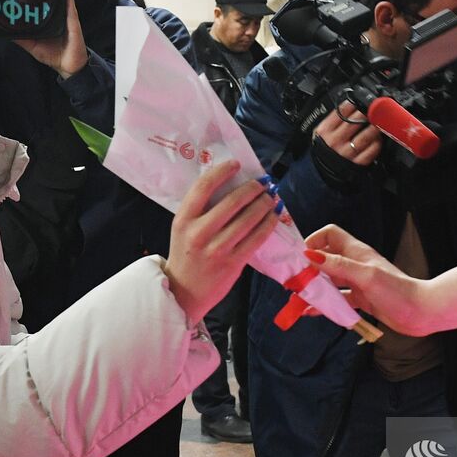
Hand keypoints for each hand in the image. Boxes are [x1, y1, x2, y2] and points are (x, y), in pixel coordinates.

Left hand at [14, 0, 88, 79]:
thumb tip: (6, 34)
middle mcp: (56, 18)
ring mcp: (65, 17)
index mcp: (47, 23)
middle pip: (50, 1)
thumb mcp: (32, 47)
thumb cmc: (54, 56)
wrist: (69, 66)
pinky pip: (70, 4)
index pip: (39, 8)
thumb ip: (21, 40)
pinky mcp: (72, 20)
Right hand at [165, 161, 278, 322]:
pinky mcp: (233, 263)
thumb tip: (231, 184)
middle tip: (263, 183)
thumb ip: (201, 209)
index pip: (203, 187)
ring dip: (264, 204)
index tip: (236, 164)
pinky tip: (273, 216)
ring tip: (271, 197)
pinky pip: (256, 238)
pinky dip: (268, 224)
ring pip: (248, 219)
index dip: (222, 171)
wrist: (184, 292)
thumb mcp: (184, 228)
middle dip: (253, 188)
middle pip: (232, 201)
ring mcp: (217, 249)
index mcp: (183, 220)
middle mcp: (199, 233)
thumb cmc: (186, 254)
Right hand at [304, 224, 429, 333]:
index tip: (300, 257)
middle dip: (308, 268)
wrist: (421, 312)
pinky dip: (324, 304)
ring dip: (314, 287)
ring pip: (330, 281)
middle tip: (292, 281)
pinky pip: (338, 299)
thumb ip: (338, 266)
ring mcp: (358, 282)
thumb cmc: (397, 291)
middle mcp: (355, 264)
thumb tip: (310, 255)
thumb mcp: (365, 276)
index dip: (314, 240)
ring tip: (297, 298)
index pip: (330, 235)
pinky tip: (311, 312)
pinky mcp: (361, 299)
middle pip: (325, 259)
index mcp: (357, 252)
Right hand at [313, 102, 381, 166]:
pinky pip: (370, 151)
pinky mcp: (356, 163)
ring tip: (379, 123)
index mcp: (325, 130)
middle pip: (354, 122)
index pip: (341, 112)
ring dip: (374, 127)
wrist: (319, 172)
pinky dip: (377, 143)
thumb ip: (333, 119)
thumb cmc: (323, 149)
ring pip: (365, 136)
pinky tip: (378, 138)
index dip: (353, 104)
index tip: (360, 102)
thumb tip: (350, 105)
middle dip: (366, 113)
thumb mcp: (321, 132)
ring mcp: (346, 153)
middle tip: (373, 110)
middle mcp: (335, 141)